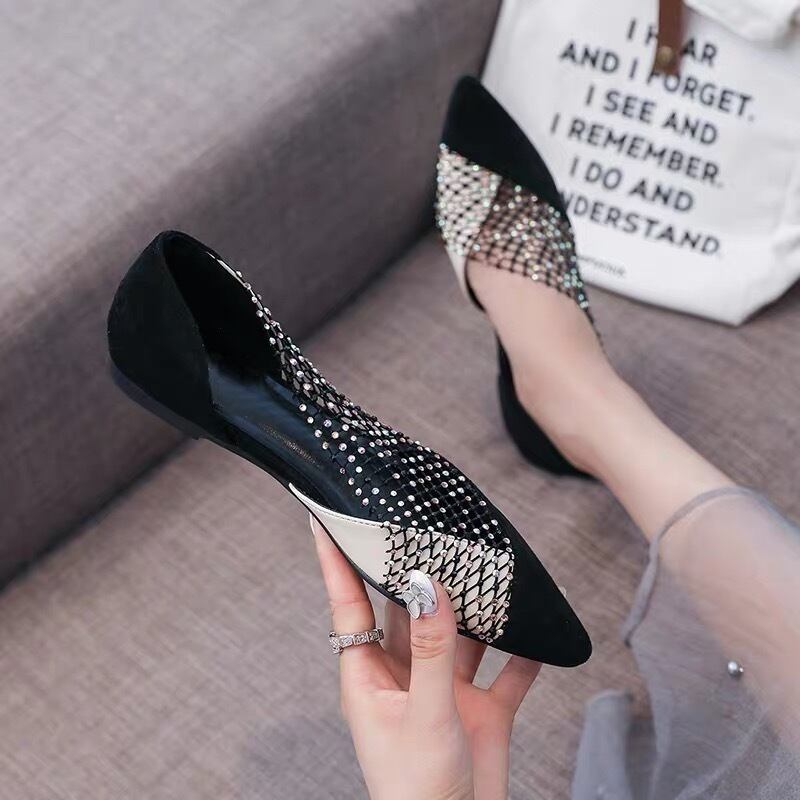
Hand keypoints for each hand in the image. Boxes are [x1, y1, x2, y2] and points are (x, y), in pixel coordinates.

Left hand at [311, 516, 540, 799]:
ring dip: (475, 607)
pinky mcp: (481, 709)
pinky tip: (536, 627)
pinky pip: (506, 670)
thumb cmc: (417, 793)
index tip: (326, 516)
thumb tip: (428, 586)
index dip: (335, 559)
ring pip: (459, 632)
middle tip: (422, 523)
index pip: (349, 602)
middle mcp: (406, 674)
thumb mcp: (424, 714)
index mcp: (371, 674)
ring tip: (488, 563)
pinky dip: (522, 650)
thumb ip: (432, 650)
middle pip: (407, 608)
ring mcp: (445, 690)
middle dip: (415, 571)